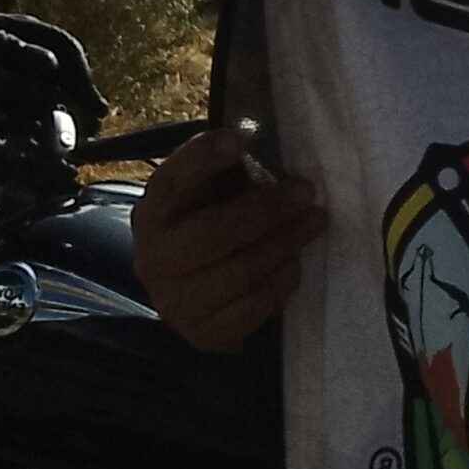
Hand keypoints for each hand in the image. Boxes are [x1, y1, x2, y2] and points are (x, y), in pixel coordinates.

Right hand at [131, 125, 326, 351]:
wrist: (194, 284)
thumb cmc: (210, 218)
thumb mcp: (209, 188)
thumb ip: (224, 165)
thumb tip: (252, 134)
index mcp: (153, 213)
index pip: (172, 182)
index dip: (204, 157)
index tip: (243, 136)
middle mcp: (153, 259)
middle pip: (211, 235)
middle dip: (265, 211)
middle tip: (306, 190)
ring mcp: (174, 303)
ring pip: (235, 275)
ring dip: (283, 245)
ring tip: (315, 221)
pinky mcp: (202, 334)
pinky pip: (248, 312)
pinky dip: (279, 284)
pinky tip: (296, 263)